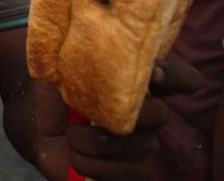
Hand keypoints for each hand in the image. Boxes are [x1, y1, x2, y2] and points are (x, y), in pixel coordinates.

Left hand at [34, 60, 201, 180]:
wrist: (43, 133)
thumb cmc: (57, 98)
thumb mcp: (60, 76)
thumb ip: (73, 64)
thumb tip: (80, 55)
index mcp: (137, 83)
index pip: (180, 77)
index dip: (175, 75)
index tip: (153, 72)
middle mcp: (148, 112)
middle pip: (160, 114)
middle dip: (129, 113)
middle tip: (94, 113)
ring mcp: (143, 143)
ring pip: (142, 145)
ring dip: (100, 143)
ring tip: (72, 137)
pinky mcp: (134, 171)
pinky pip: (129, 173)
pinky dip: (96, 165)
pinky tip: (76, 158)